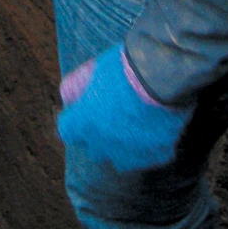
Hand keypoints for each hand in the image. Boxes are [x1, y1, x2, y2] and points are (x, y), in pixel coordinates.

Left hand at [56, 46, 191, 172]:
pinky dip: (151, 147)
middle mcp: (104, 144)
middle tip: (110, 116)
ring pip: (121, 160)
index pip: (67, 132)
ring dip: (123, 147)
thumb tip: (68, 98)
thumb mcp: (91, 70)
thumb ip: (75, 87)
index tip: (81, 111)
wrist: (160, 77)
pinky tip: (156, 128)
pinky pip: (150, 157)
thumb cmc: (122, 68)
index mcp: (84, 123)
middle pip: (94, 149)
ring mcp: (131, 154)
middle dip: (98, 136)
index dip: (74, 120)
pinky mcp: (156, 156)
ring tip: (133, 126)